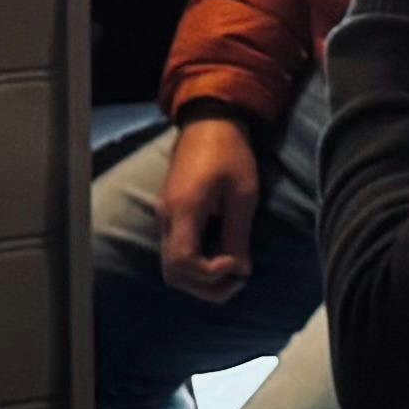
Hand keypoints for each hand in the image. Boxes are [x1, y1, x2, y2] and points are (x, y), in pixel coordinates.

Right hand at [154, 114, 269, 302]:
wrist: (208, 122)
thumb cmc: (230, 153)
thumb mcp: (243, 195)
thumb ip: (238, 235)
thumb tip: (240, 271)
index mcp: (183, 210)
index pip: (182, 263)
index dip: (210, 274)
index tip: (237, 263)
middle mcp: (167, 217)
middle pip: (173, 273)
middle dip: (206, 286)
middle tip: (238, 280)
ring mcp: (165, 216)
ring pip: (172, 266)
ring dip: (201, 278)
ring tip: (232, 272)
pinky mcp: (170, 214)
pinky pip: (176, 251)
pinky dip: (196, 264)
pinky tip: (221, 256)